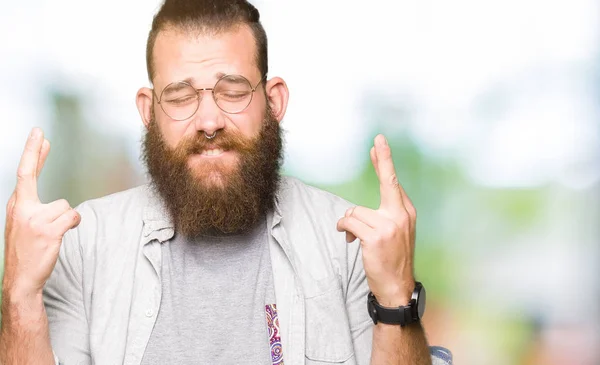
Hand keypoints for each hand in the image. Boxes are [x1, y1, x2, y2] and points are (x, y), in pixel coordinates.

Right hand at [3, 128, 80, 298]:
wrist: (21, 279)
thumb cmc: (28, 250)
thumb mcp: (24, 224)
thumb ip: (36, 207)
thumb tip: (59, 199)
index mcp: (16, 205)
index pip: (23, 173)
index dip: (31, 152)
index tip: (37, 134)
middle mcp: (21, 208)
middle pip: (30, 173)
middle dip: (34, 151)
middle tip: (39, 132)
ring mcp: (33, 218)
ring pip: (65, 205)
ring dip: (66, 219)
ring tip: (52, 234)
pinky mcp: (48, 230)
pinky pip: (73, 217)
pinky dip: (73, 224)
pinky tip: (61, 235)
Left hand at [336, 134, 415, 306]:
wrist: (397, 286)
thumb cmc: (391, 258)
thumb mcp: (394, 233)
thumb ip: (381, 216)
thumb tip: (353, 211)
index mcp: (406, 212)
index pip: (393, 182)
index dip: (385, 161)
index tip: (379, 142)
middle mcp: (401, 215)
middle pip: (387, 181)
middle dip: (383, 159)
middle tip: (378, 138)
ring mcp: (390, 226)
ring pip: (356, 210)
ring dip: (349, 223)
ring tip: (355, 236)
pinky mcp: (376, 237)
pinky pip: (350, 222)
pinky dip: (345, 229)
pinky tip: (350, 239)